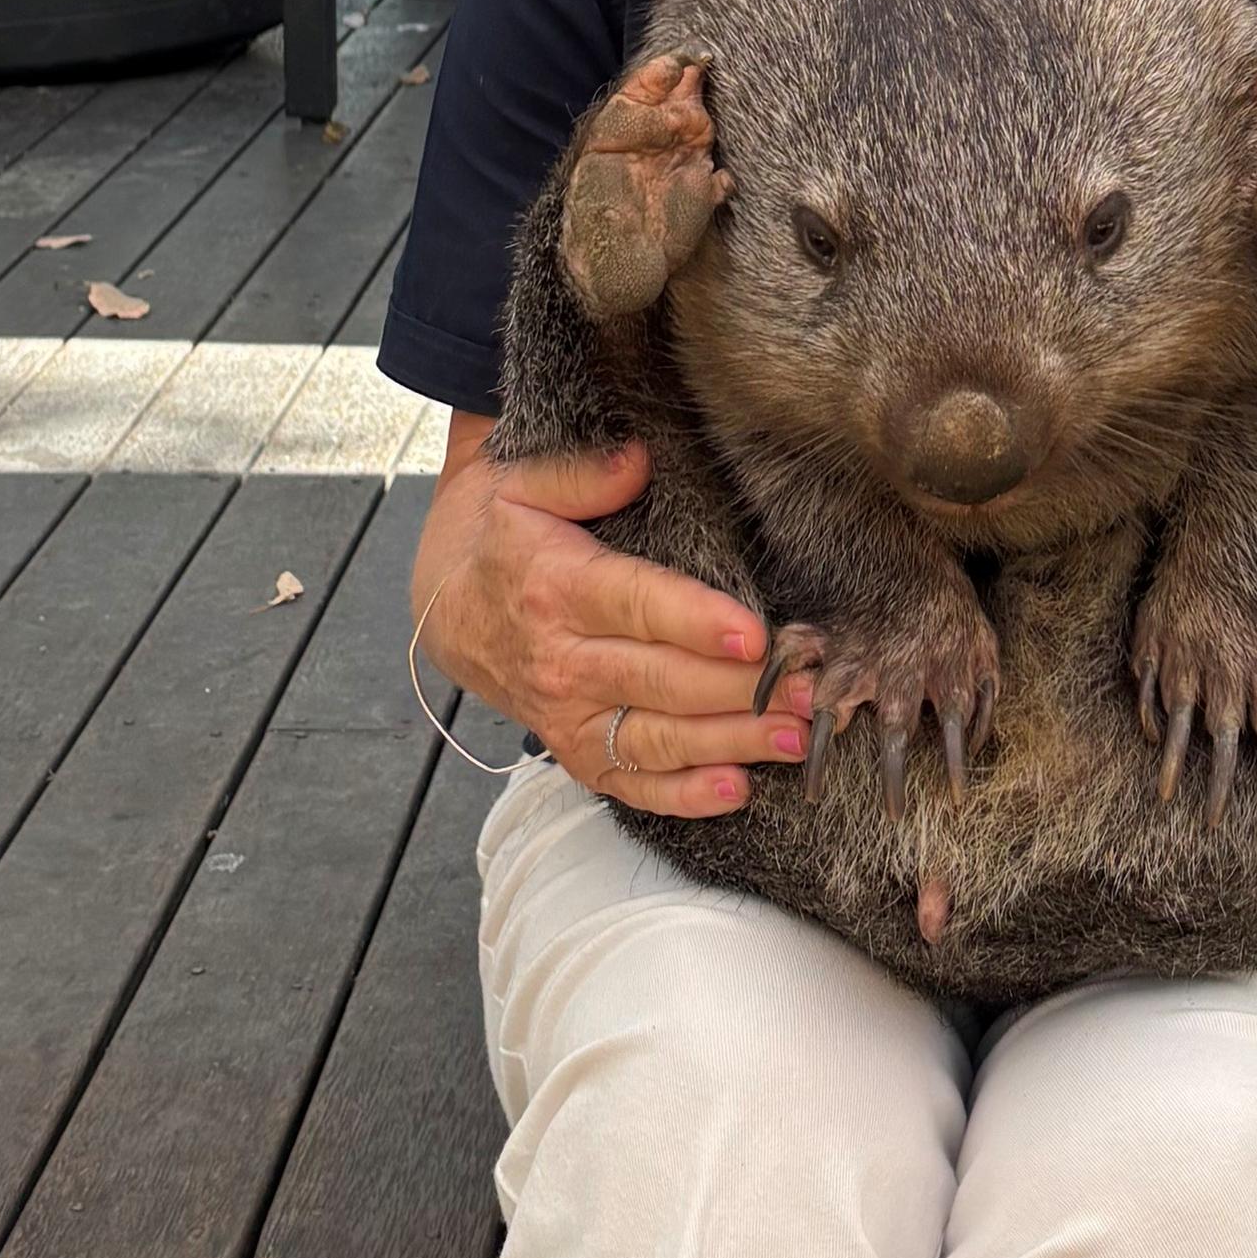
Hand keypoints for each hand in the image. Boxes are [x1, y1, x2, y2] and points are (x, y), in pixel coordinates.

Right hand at [413, 433, 813, 823]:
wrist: (447, 607)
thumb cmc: (504, 539)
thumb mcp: (524, 485)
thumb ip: (583, 473)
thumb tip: (637, 462)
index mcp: (556, 587)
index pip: (636, 606)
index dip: (696, 623)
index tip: (754, 634)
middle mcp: (561, 661)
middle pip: (660, 681)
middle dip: (740, 690)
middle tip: (809, 689)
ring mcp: (567, 715)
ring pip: (655, 739)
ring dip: (729, 743)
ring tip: (793, 738)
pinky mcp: (574, 751)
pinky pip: (629, 783)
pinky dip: (681, 795)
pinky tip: (736, 788)